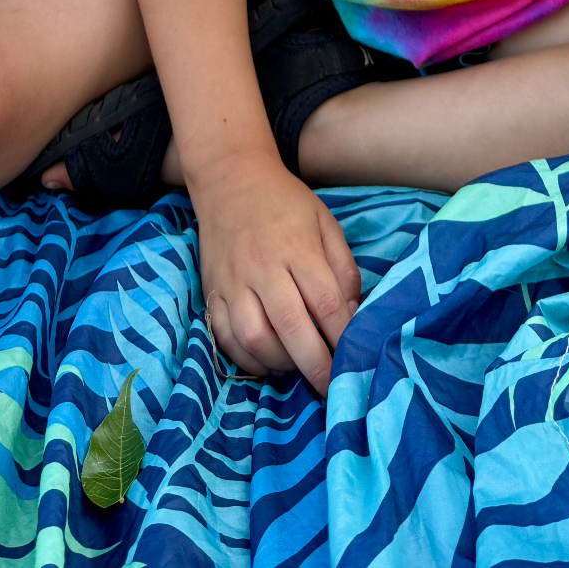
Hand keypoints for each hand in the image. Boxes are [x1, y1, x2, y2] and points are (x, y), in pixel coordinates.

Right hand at [193, 154, 360, 396]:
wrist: (230, 179)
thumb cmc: (285, 203)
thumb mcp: (325, 222)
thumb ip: (343, 268)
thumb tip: (352, 315)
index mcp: (297, 246)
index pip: (326, 302)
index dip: (344, 337)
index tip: (357, 359)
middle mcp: (262, 266)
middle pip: (291, 327)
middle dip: (316, 365)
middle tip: (333, 388)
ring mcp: (232, 280)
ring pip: (253, 337)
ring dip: (280, 363)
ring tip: (298, 368)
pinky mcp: (211, 290)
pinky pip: (224, 336)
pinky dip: (246, 359)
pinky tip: (268, 362)